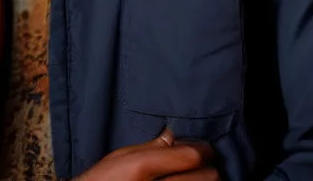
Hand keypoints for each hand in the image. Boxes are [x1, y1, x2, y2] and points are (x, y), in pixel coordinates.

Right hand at [71, 128, 219, 180]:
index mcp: (144, 168)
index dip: (202, 149)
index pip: (192, 157)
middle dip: (207, 168)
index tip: (202, 148)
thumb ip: (149, 147)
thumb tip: (172, 136)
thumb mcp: (121, 158)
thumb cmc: (103, 180)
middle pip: (209, 177)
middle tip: (198, 164)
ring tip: (193, 176)